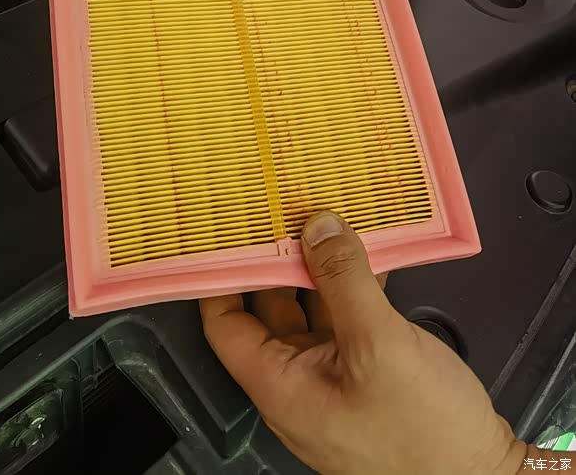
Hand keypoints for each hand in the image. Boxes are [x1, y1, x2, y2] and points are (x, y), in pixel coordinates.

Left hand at [200, 211, 526, 474]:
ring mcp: (334, 378)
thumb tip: (318, 228)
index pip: (226, 323)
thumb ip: (344, 280)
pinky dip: (354, 288)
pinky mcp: (367, 374)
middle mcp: (299, 382)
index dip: (222, 277)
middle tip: (285, 211)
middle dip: (280, 261)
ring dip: (322, 269)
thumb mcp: (379, 345)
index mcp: (281, 385)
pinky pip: (348, 320)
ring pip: (313, 309)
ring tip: (330, 223)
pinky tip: (371, 258)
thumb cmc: (426, 438)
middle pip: (271, 309)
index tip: (229, 234)